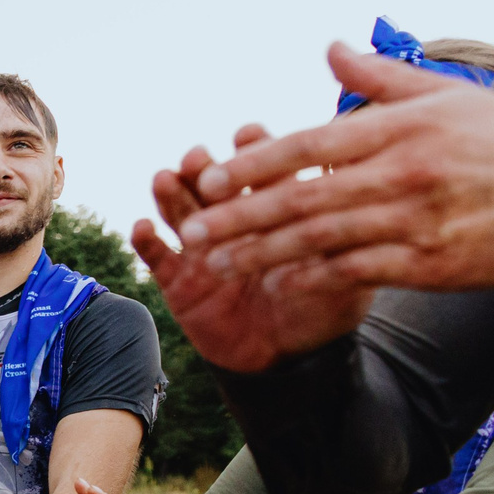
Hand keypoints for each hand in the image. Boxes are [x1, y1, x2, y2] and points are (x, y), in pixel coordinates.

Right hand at [130, 125, 376, 373]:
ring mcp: (202, 250)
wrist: (289, 361)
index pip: (261, 168)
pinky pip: (156, 258)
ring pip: (179, 212)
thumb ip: (342, 221)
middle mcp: (234, 222)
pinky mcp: (178, 282)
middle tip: (198, 156)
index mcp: (272, 209)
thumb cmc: (323, 307)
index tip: (246, 133)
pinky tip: (142, 227)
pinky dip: (145, 241)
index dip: (252, 147)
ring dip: (169, 192)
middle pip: (212, 183)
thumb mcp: (343, 263)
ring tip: (165, 179)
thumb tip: (351, 168)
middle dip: (202, 166)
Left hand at [170, 43, 493, 298]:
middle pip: (301, 196)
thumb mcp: (449, 96)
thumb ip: (381, 78)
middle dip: (239, 215)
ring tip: (216, 262)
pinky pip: (356, 272)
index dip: (253, 164)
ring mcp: (413, 220)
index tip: (209, 178)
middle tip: (191, 229)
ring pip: (319, 238)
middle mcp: (400, 173)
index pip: (309, 145)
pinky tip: (277, 287)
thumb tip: (329, 47)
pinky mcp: (428, 261)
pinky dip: (314, 280)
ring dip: (262, 253)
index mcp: (399, 129)